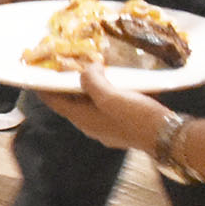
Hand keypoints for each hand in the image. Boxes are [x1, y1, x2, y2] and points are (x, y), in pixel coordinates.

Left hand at [38, 62, 169, 151]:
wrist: (168, 136)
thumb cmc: (135, 117)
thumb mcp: (110, 96)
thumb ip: (92, 82)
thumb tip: (86, 70)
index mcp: (84, 119)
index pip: (57, 104)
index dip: (45, 91)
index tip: (36, 78)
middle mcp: (93, 127)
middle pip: (73, 104)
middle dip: (69, 87)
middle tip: (68, 69)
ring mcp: (109, 129)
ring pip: (93, 106)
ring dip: (90, 90)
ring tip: (93, 73)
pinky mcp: (125, 127)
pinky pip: (110, 108)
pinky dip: (107, 95)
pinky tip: (118, 85)